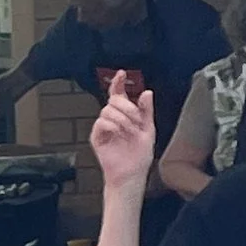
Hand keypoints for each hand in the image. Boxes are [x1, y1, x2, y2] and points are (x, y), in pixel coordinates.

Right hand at [88, 72, 155, 192]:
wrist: (132, 172)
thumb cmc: (139, 153)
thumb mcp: (149, 128)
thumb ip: (147, 110)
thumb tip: (146, 92)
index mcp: (126, 115)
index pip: (118, 95)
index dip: (118, 83)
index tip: (121, 73)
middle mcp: (113, 119)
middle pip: (114, 100)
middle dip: (128, 107)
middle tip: (138, 120)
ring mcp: (104, 127)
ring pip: (108, 110)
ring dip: (124, 119)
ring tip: (131, 131)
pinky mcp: (97, 137)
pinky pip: (102, 122)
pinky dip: (114, 125)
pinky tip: (120, 133)